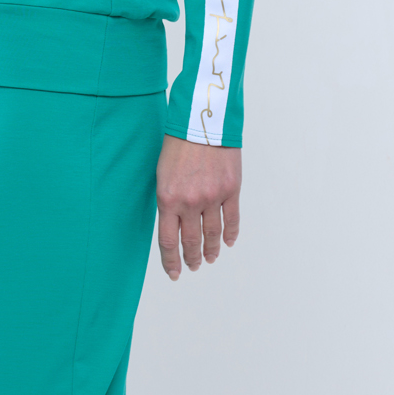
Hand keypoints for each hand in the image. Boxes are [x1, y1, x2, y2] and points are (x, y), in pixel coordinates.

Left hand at [156, 135, 241, 279]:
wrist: (202, 121)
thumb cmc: (177, 144)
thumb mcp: (162, 175)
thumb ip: (168, 201)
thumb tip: (174, 224)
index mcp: (168, 199)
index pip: (168, 241)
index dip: (171, 261)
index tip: (174, 273)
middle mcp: (190, 203)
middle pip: (191, 242)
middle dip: (191, 258)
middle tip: (193, 266)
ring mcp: (212, 198)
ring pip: (212, 235)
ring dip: (211, 250)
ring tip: (210, 258)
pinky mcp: (231, 190)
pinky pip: (232, 220)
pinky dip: (230, 234)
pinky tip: (228, 242)